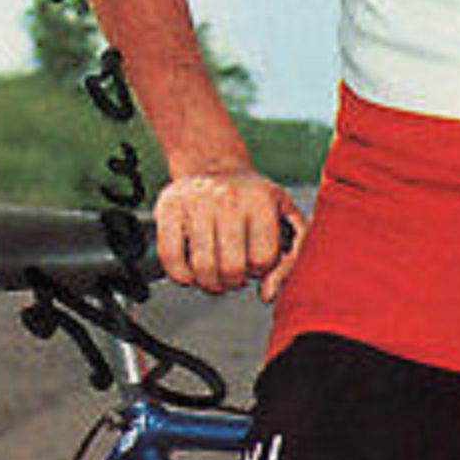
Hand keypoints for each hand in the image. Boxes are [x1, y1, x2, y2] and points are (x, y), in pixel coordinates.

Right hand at [154, 170, 305, 303]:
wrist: (215, 165)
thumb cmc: (252, 199)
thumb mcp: (285, 217)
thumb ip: (290, 257)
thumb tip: (268, 293)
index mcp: (261, 200)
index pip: (262, 259)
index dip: (259, 269)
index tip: (255, 259)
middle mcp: (228, 198)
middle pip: (231, 268)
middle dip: (233, 281)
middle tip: (233, 274)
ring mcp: (196, 201)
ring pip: (202, 268)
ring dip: (209, 282)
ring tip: (215, 274)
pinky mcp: (169, 206)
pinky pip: (170, 256)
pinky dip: (180, 274)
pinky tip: (191, 271)